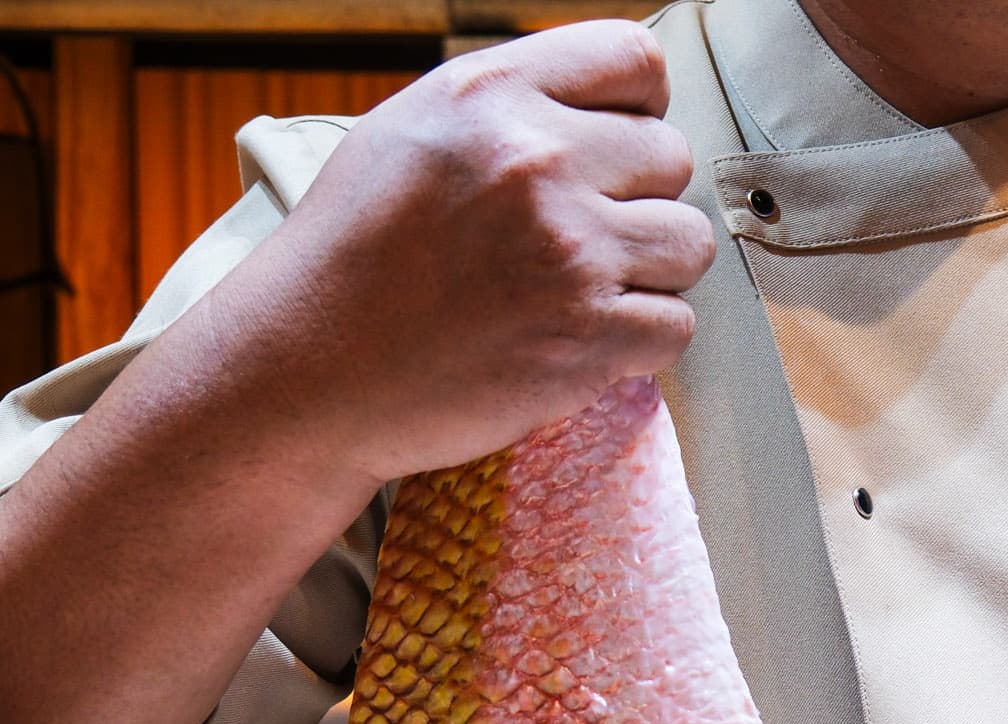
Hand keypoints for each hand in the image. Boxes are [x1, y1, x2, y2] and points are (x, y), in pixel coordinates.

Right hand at [206, 20, 714, 488]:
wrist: (308, 369)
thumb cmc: (354, 256)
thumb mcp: (414, 132)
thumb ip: (512, 109)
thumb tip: (606, 107)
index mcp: (492, 97)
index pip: (635, 60)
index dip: (636, 109)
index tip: (612, 151)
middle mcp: (537, 162)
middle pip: (671, 157)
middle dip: (637, 199)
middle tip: (575, 240)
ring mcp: (570, 250)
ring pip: (688, 242)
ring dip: (651, 272)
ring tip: (580, 291)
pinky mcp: (589, 334)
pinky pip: (678, 325)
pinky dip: (640, 342)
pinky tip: (579, 340)